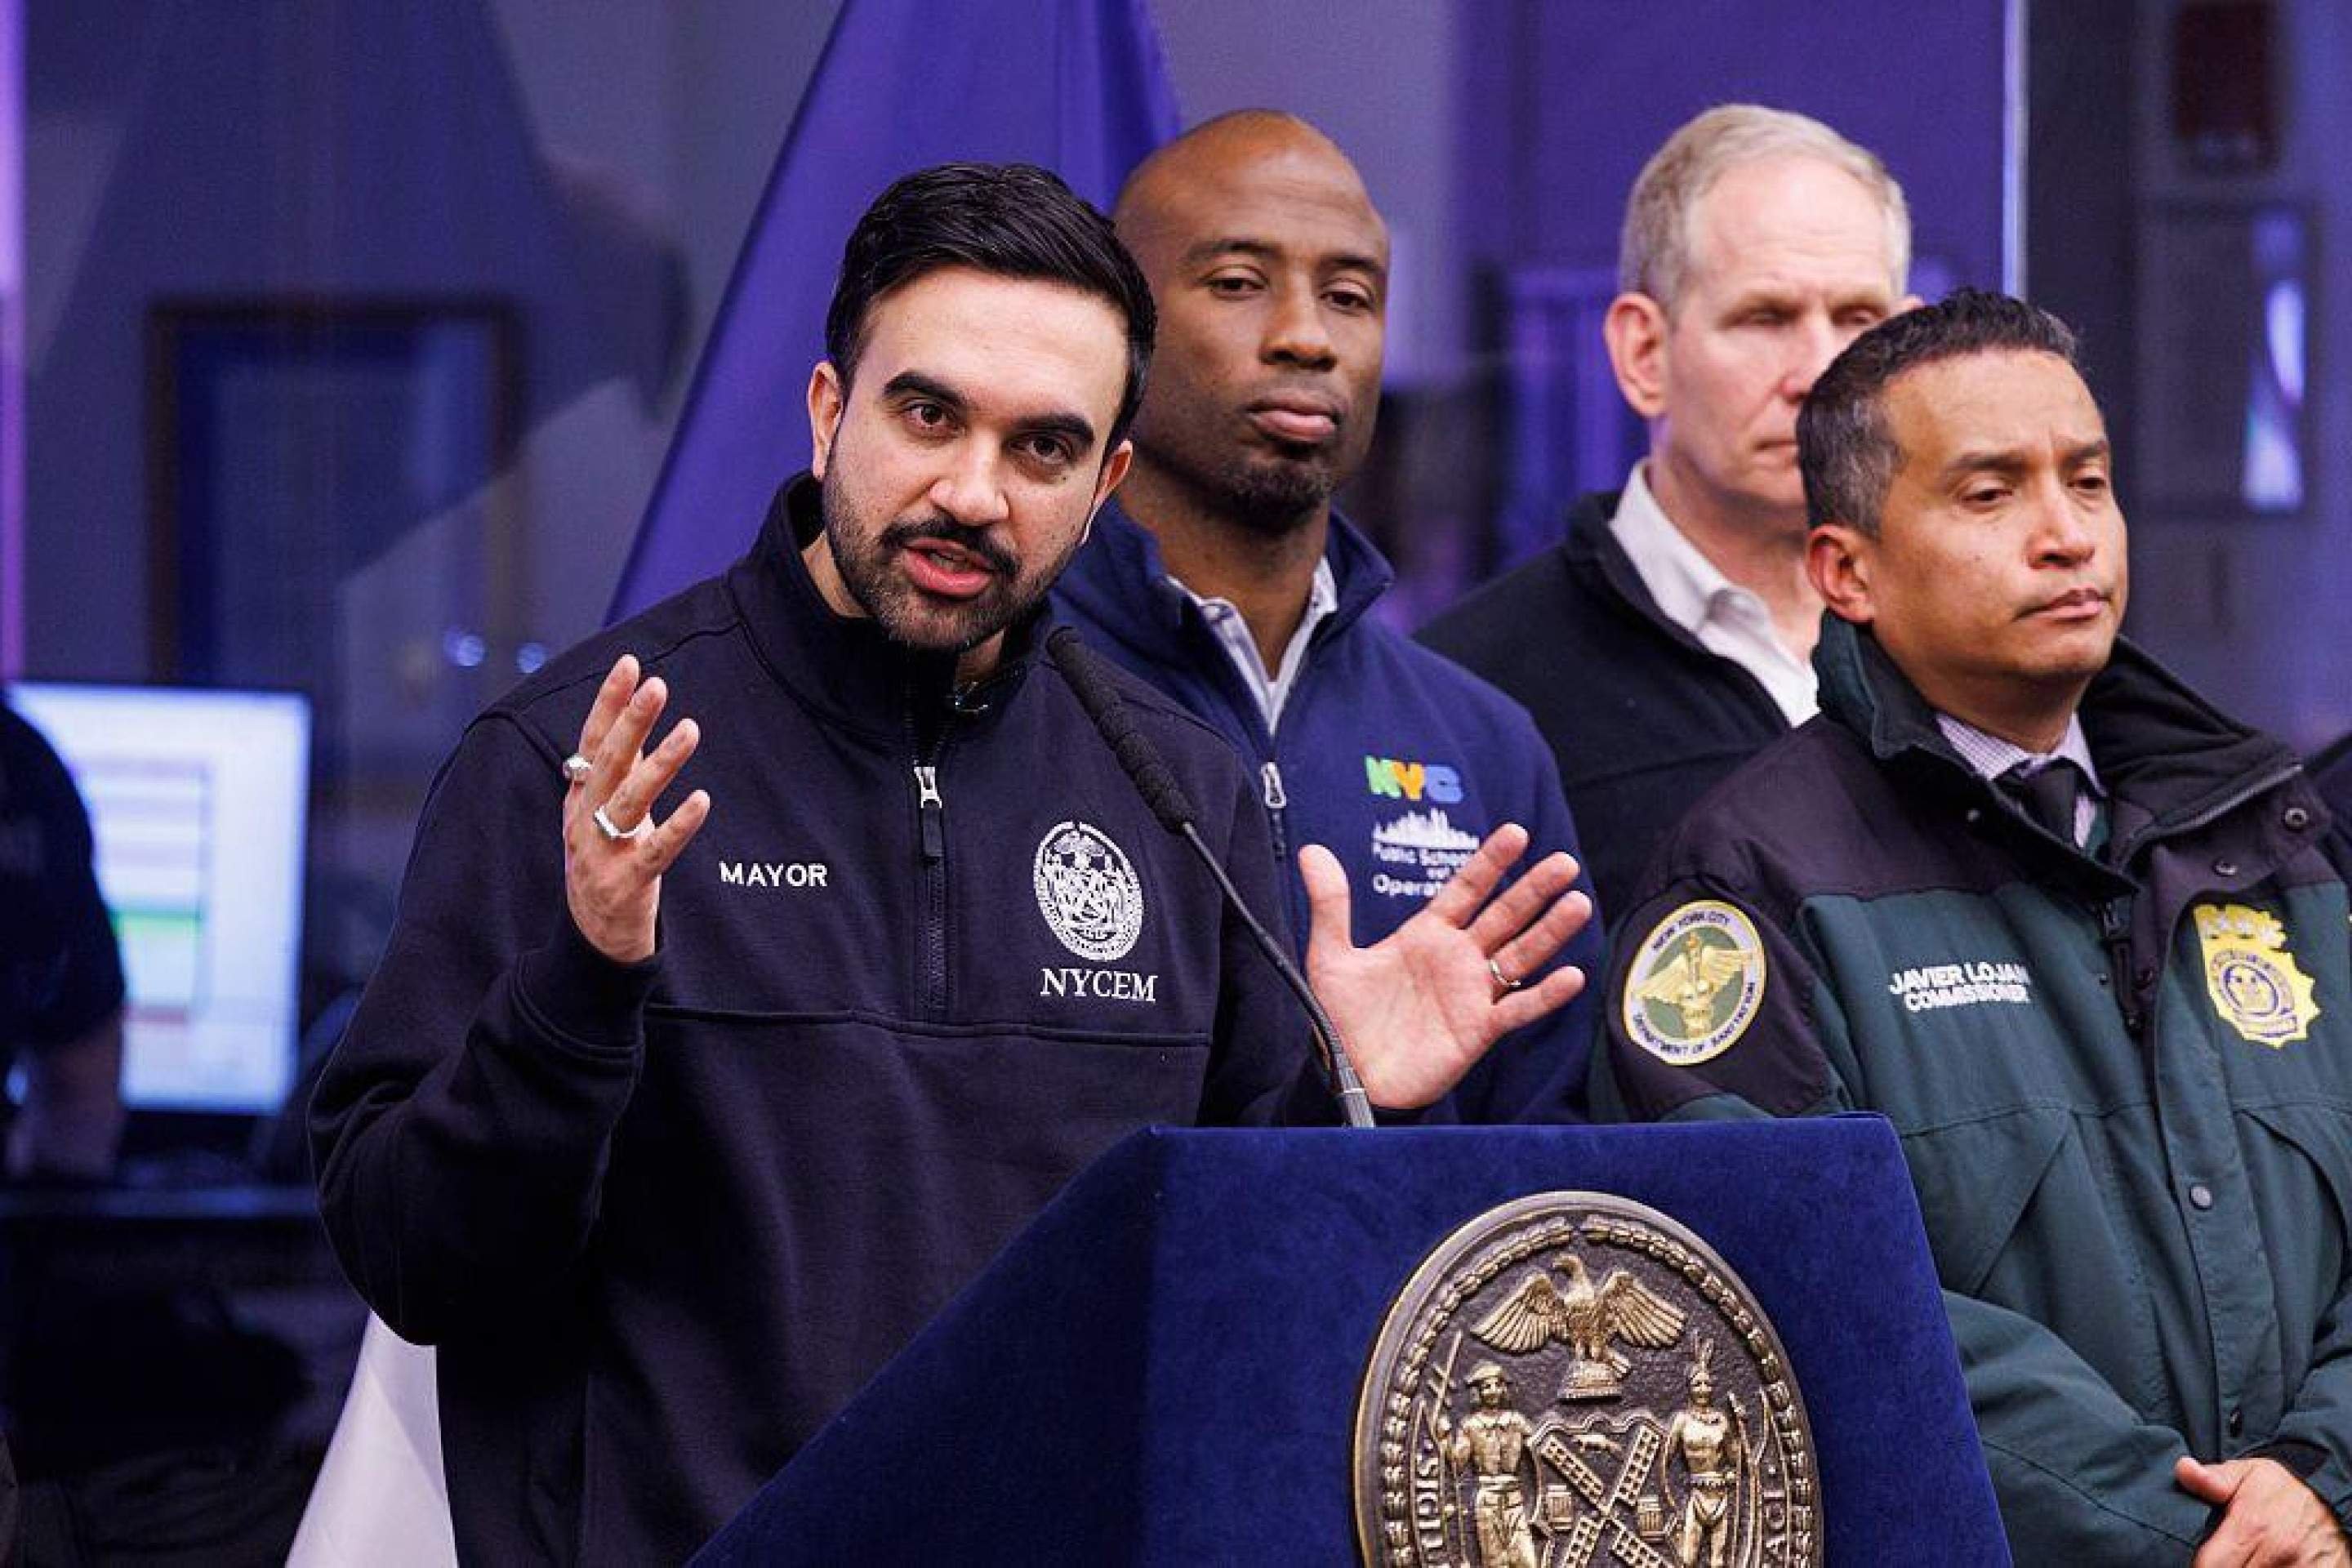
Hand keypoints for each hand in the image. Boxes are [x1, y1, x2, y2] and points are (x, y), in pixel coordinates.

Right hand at [563, 655, 710, 962]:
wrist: (592, 936)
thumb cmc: (604, 861)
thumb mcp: (598, 811)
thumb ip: (613, 769)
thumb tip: (629, 715)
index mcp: (579, 798)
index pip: (592, 741)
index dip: (608, 703)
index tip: (629, 664)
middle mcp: (584, 819)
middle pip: (608, 763)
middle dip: (631, 721)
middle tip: (657, 685)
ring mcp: (603, 852)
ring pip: (631, 800)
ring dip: (661, 763)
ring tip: (691, 729)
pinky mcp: (627, 882)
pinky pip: (656, 850)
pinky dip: (678, 825)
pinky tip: (702, 800)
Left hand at [1301, 822, 1589, 1109]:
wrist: (1347, 1074)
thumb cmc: (1341, 1016)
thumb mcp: (1331, 956)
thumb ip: (1330, 905)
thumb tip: (1311, 852)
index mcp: (1427, 934)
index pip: (1466, 889)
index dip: (1490, 863)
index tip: (1516, 832)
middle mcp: (1457, 958)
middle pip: (1504, 916)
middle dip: (1533, 889)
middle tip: (1564, 862)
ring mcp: (1472, 993)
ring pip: (1520, 956)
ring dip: (1550, 932)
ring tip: (1578, 903)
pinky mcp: (1478, 1029)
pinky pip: (1518, 1009)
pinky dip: (1545, 995)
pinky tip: (1571, 976)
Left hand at [2178, 1455, 2348, 1566]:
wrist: (2331, 1498)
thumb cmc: (2284, 1488)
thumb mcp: (2248, 1474)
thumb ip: (2213, 1479)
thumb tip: (2183, 1469)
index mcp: (2252, 1528)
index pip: (2209, 1566)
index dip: (2200, 1565)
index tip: (2199, 1559)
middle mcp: (2276, 1553)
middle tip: (2222, 1557)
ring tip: (2243, 1559)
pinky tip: (2259, 1564)